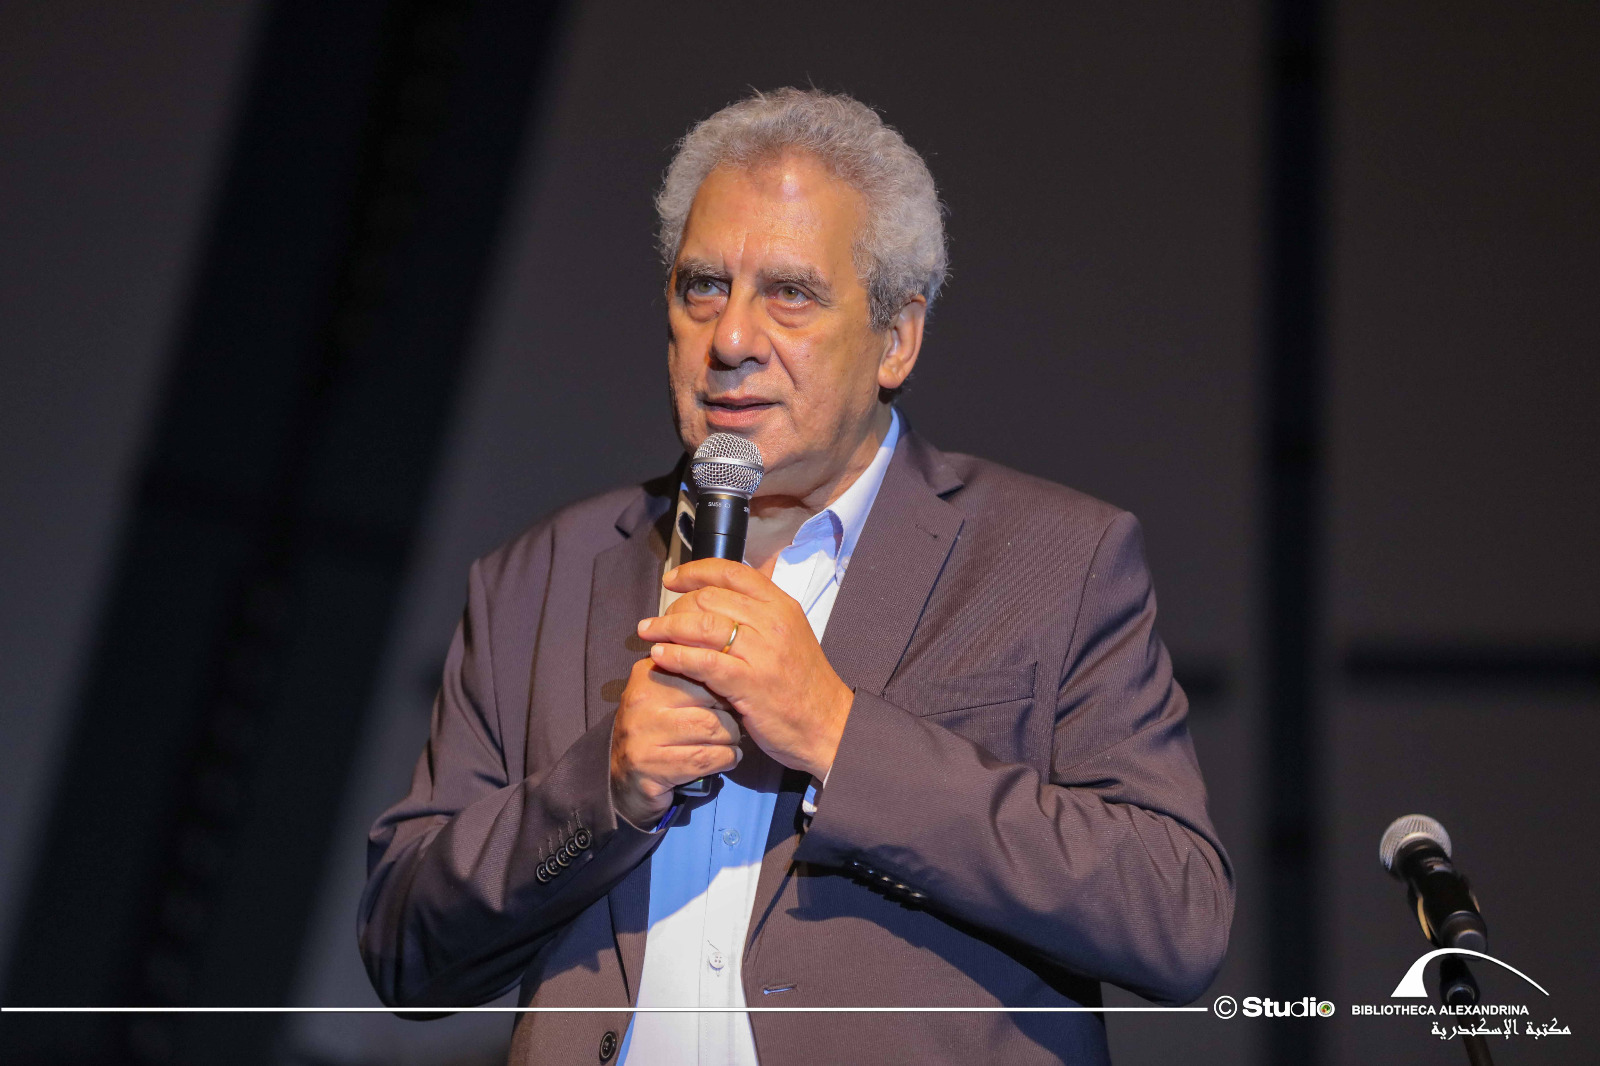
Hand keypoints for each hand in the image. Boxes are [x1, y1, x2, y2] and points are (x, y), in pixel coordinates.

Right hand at [609, 656, 742, 828]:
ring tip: (731, 743)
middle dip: (731, 713)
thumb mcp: (666, 696)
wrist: (625, 780)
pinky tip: (727, 759)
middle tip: (734, 724)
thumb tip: (730, 663)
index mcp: (648, 674)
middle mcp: (641, 699)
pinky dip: (726, 759)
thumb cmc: (656, 732)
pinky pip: (705, 758)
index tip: (729, 699)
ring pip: (712, 728)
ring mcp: (643, 733)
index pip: (701, 668)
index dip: (724, 686)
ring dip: (731, 740)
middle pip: (711, 697)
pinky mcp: (651, 765)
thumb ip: (690, 675)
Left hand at [637, 558, 853, 779]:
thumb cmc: (804, 685)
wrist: (829, 726)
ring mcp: (762, 652)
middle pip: (710, 597)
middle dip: (675, 606)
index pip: (732, 571)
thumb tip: (724, 598)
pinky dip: (676, 656)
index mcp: (782, 605)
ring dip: (667, 627)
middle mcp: (773, 622)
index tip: (672, 580)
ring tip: (647, 634)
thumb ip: (760, 615)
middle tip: (655, 620)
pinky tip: (660, 657)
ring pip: (703, 625)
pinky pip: (704, 662)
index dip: (695, 571)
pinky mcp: (750, 682)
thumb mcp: (790, 635)